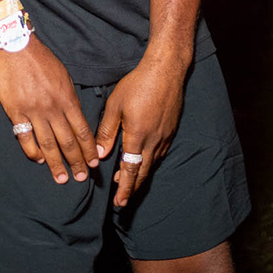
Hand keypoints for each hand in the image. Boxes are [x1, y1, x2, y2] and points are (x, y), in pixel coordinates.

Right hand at [0, 36, 99, 184]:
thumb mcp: (63, 75)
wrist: (14, 46)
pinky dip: (33, 151)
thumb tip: (75, 117)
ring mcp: (33, 112)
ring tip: (61, 179)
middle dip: (76, 162)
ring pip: (48, 144)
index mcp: (67, 98)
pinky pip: (25, 138)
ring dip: (56, 164)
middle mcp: (52, 108)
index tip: (94, 163)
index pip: (82, 130)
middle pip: (67, 141)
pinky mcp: (16, 113)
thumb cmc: (40, 58)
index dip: (88, 149)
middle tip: (82, 178)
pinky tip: (39, 160)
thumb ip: (69, 97)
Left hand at [95, 54, 185, 207]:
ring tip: (130, 180)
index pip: (130, 170)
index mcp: (137, 137)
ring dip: (141, 174)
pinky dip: (150, 161)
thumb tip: (100, 155)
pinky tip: (145, 159)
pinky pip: (160, 152)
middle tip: (123, 199)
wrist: (166, 70)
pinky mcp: (171, 129)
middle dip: (132, 187)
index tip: (119, 202)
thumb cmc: (138, 84)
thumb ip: (107, 131)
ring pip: (152, 163)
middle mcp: (153, 141)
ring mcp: (165, 136)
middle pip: (143, 172)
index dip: (124, 188)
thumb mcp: (116, 105)